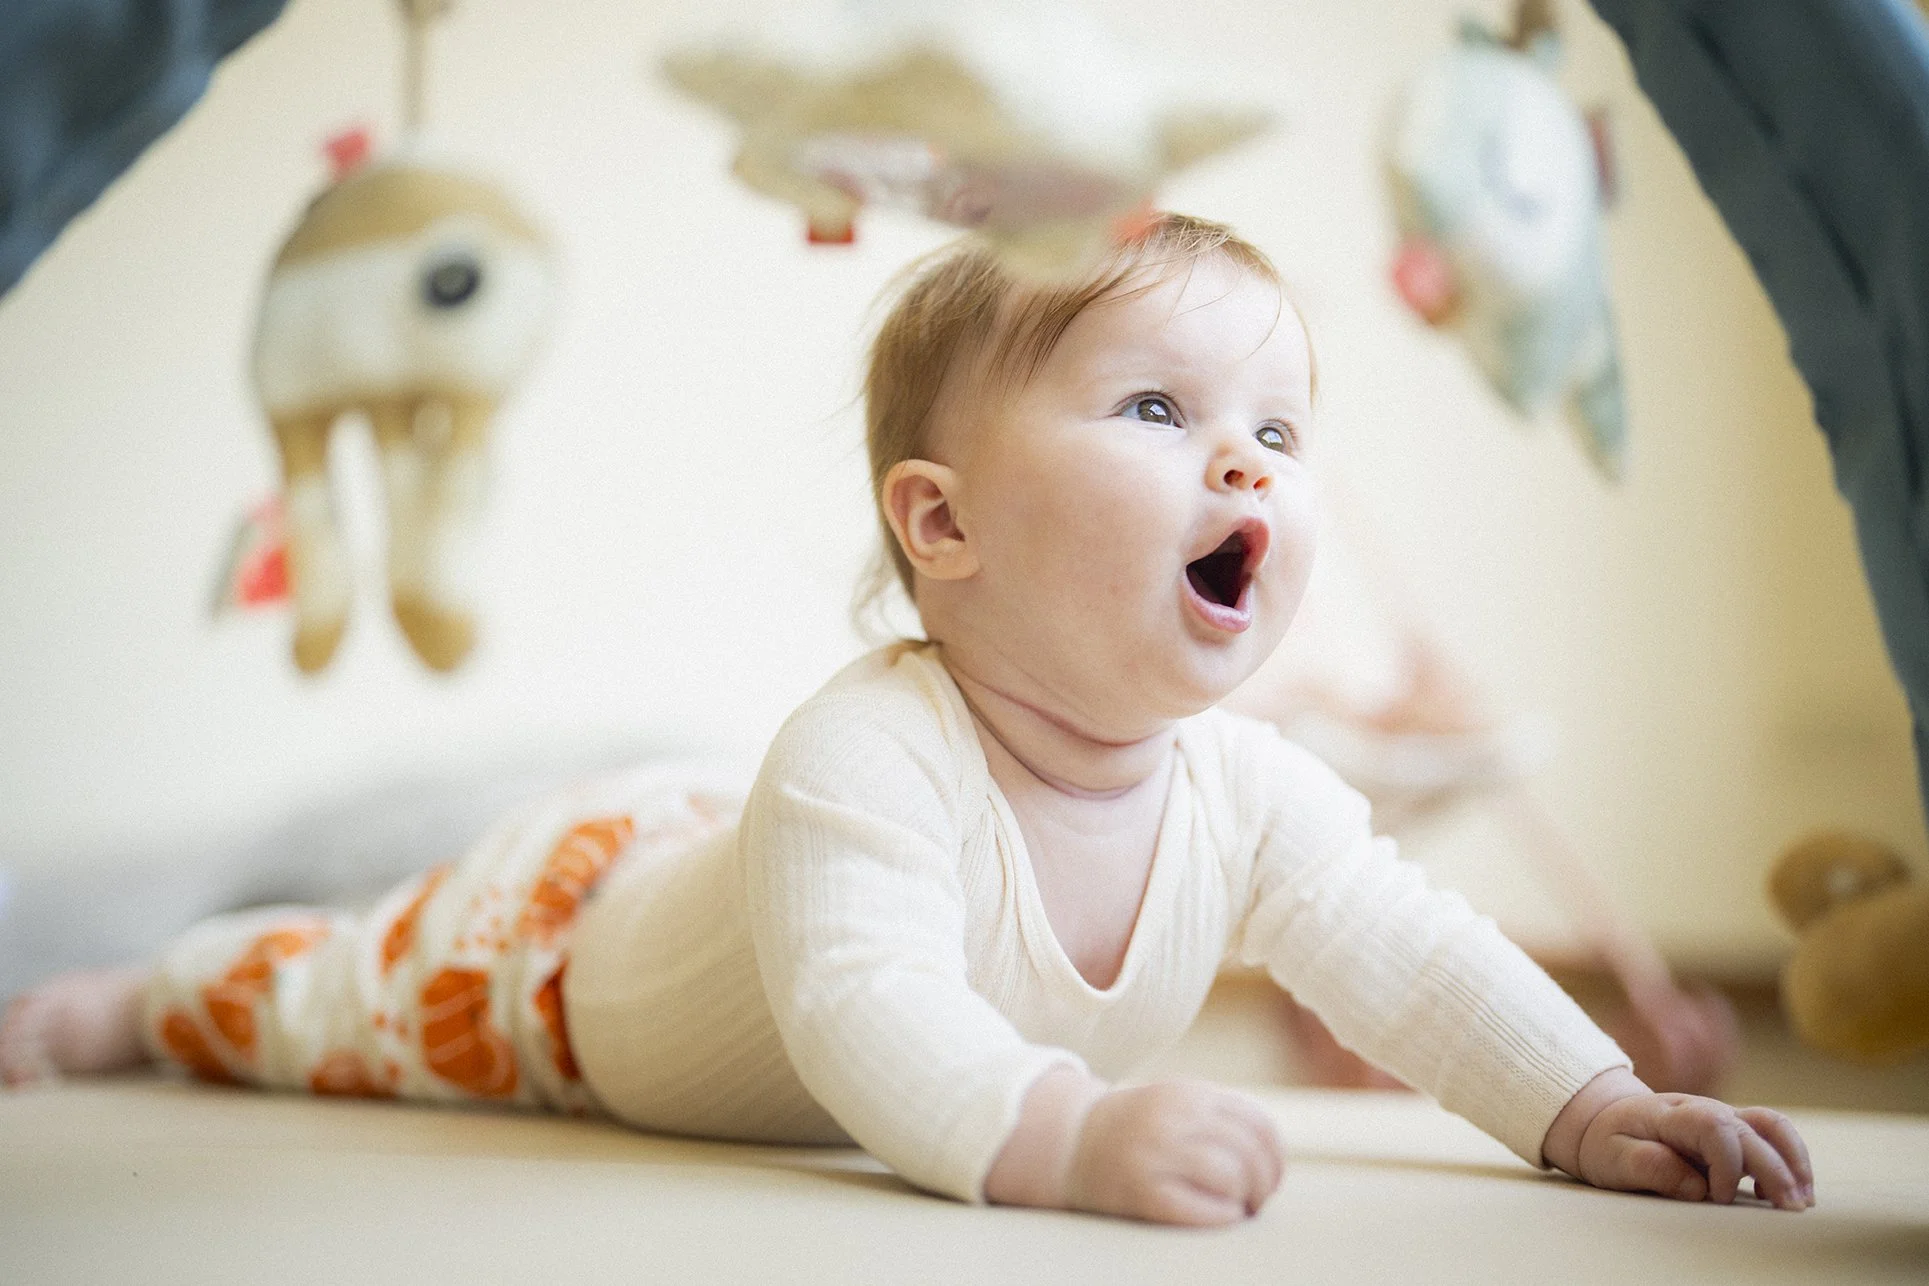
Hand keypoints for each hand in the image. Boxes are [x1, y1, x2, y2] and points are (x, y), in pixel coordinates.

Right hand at [1065, 1080, 1285, 1224]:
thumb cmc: (1136, 1128)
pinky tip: (1224, 1216)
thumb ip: (1219, 1114)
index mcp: (1188, 1094)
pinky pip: (1202, 1209)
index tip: (1272, 1176)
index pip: (1258, 1123)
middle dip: (1266, 1183)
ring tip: (1241, 1209)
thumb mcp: (1177, 1102)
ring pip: (1231, 1176)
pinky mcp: (1143, 1192)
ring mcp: (1156, 1154)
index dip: (1276, 1156)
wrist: (1072, 1142)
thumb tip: (1273, 1151)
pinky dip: (1225, 1216)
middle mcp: (1173, 1118)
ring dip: (1248, 1199)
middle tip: (1260, 1200)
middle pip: (1249, 1151)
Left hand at [1546, 1069, 1813, 1209]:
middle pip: (1753, 1130)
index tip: (1719, 1197)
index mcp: (1673, 1115)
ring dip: (1794, 1161)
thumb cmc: (1610, 1142)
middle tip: (1788, 1210)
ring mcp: (1723, 1117)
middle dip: (1776, 1170)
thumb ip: (1649, 1167)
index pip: (1715, 1127)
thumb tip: (1696, 1188)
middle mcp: (1705, 1109)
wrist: (1606, 1119)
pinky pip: (1772, 1135)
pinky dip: (1790, 1159)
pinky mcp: (1734, 1130)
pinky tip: (1785, 1193)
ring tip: (1802, 1200)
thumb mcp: (1612, 1158)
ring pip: (1772, 1125)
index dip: (1727, 1164)